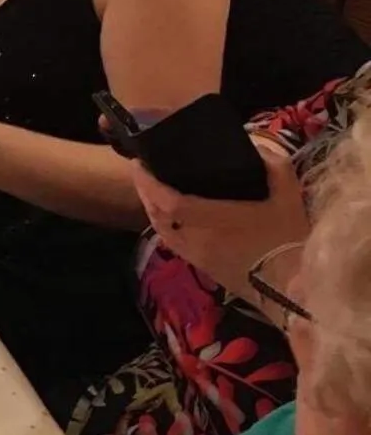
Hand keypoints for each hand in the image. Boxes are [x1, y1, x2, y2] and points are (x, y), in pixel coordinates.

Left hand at [133, 141, 308, 301]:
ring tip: (153, 191)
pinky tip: (171, 219)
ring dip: (152, 210)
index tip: (139, 163)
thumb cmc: (288, 239)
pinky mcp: (204, 269)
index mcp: (210, 219)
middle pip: (157, 215)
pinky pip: (173, 244)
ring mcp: (197, 257)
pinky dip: (164, 227)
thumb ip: (273, 163)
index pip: (166, 201)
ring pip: (162, 231)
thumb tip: (255, 147)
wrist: (295, 288)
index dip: (147, 183)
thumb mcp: (288, 194)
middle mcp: (195, 239)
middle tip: (144, 172)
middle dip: (145, 192)